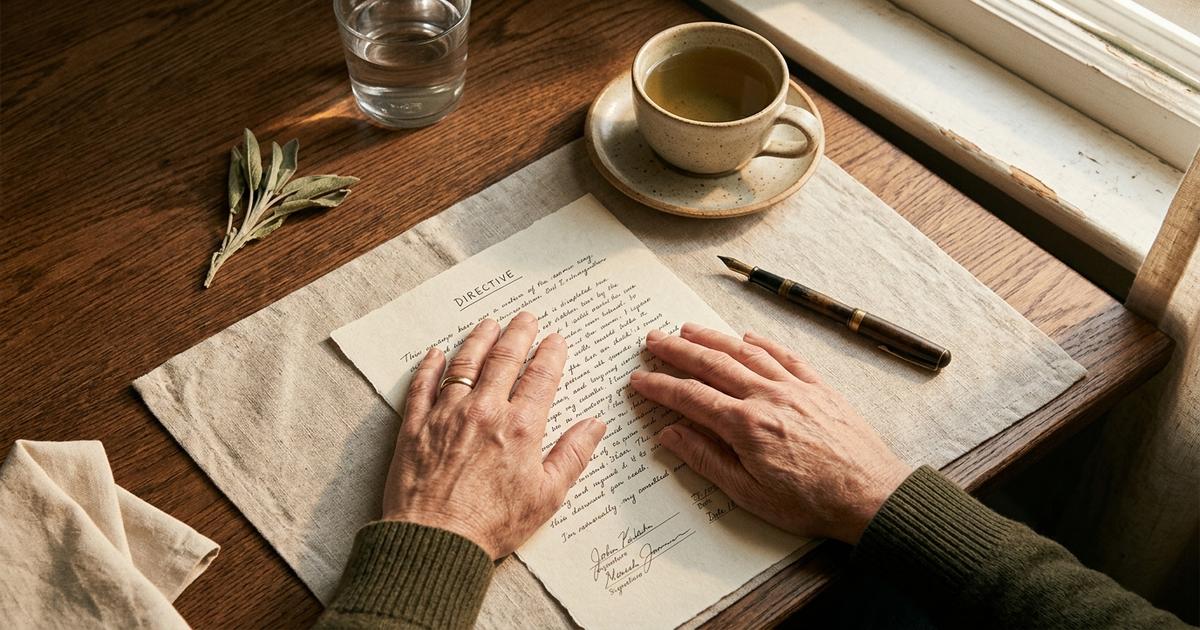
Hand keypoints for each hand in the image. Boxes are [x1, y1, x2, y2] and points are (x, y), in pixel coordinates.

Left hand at [381, 312, 606, 558]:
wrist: (436, 542)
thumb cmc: (493, 524)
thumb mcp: (547, 495)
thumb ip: (573, 455)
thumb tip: (594, 425)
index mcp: (521, 427)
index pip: (541, 376)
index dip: (551, 353)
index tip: (556, 339)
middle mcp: (484, 411)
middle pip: (504, 358)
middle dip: (518, 333)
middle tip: (526, 318)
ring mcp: (446, 415)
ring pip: (465, 363)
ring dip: (479, 339)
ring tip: (489, 323)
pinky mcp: (415, 426)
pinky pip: (422, 385)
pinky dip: (430, 366)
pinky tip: (436, 353)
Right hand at [630, 323, 910, 543]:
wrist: (871, 495)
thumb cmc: (811, 503)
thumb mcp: (749, 493)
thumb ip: (706, 459)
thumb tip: (670, 434)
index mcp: (745, 425)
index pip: (691, 397)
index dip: (660, 387)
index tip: (638, 379)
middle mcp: (767, 397)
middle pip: (713, 364)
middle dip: (678, 350)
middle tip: (652, 339)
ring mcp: (795, 388)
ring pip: (745, 353)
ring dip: (713, 338)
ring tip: (687, 328)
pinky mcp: (819, 388)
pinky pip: (785, 356)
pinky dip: (762, 343)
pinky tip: (746, 337)